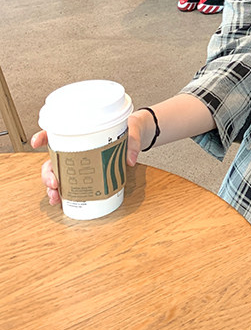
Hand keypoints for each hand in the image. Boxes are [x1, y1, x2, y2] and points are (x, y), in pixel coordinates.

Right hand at [30, 111, 152, 205]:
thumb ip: (132, 142)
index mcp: (81, 133)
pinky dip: (63, 193)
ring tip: (56, 196)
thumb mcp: (132, 130)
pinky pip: (70, 184)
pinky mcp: (86, 173)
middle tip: (54, 182)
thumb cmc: (128, 128)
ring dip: (52, 187)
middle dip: (47, 173)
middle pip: (52, 160)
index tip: (36, 142)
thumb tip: (130, 160)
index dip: (42, 137)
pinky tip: (61, 200)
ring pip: (57, 174)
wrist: (136, 135)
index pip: (55, 132)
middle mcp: (75, 148)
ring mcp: (79, 162)